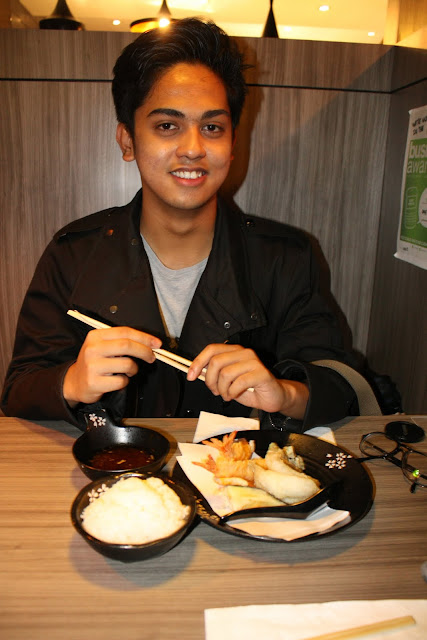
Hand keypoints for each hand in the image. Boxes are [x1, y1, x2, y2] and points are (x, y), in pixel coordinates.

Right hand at [63, 327, 161, 406]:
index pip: (125, 332)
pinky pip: (121, 382)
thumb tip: (150, 343)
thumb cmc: (94, 363)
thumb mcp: (103, 346)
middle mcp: (92, 349)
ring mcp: (92, 366)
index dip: (144, 337)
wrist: (75, 382)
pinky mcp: (94, 382)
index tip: (156, 343)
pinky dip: (125, 382)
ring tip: (128, 371)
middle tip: (151, 357)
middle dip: (144, 351)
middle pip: (127, 345)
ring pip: (127, 364)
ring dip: (134, 369)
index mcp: (96, 336)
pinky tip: (117, 380)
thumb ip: (122, 341)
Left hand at [187, 344, 308, 418]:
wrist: (274, 396)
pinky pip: (238, 383)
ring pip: (226, 374)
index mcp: (234, 351)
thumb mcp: (227, 381)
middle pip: (216, 362)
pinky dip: (232, 393)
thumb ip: (215, 374)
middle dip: (210, 381)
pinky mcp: (261, 373)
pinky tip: (236, 396)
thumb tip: (197, 372)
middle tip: (215, 391)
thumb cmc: (249, 388)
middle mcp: (244, 352)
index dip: (198, 362)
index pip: (211, 349)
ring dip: (222, 390)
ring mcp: (253, 362)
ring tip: (227, 395)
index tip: (191, 376)